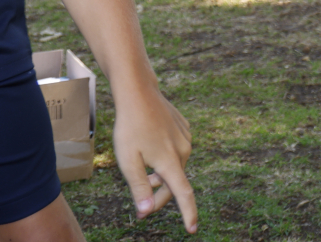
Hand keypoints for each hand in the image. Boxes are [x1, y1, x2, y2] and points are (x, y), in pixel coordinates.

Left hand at [113, 84, 196, 230]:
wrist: (139, 93)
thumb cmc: (129, 127)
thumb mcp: (128, 161)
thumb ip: (139, 187)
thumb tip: (145, 211)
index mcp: (169, 161)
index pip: (183, 193)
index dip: (188, 213)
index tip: (192, 229)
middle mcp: (183, 151)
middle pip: (174, 183)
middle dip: (159, 196)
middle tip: (141, 207)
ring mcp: (185, 138)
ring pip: (174, 167)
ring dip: (161, 176)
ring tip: (141, 168)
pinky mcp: (184, 129)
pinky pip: (175, 151)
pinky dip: (164, 158)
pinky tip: (150, 146)